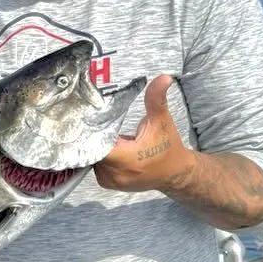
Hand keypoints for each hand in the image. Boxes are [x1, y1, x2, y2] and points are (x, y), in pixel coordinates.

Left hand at [93, 75, 197, 195]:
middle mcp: (117, 174)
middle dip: (91, 136)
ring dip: (94, 146)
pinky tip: (103, 144)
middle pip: (91, 151)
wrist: (174, 173)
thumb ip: (156, 99)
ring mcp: (110, 181)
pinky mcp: (107, 183)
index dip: (90, 132)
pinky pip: (94, 165)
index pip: (97, 146)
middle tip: (91, 121)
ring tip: (99, 132)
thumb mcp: (161, 121)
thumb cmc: (168, 147)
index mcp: (129, 160)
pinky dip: (97, 155)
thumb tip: (163, 78)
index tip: (87, 119)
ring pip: (91, 158)